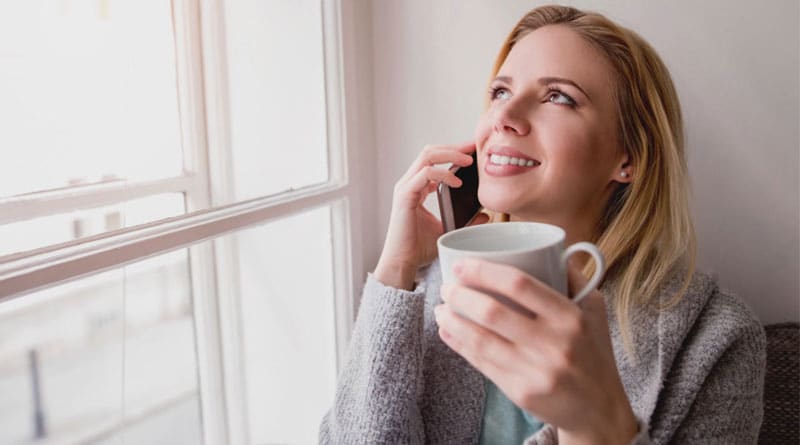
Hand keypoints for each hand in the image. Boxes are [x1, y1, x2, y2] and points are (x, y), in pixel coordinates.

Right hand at [374, 142, 488, 289]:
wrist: (403, 263)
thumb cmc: (419, 248)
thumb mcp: (448, 230)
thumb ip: (465, 220)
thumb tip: (485, 214)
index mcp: (416, 187)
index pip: (433, 159)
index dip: (453, 152)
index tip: (473, 151)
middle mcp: (409, 183)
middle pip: (429, 151)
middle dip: (453, 147)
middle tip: (474, 148)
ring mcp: (405, 188)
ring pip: (426, 156)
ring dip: (450, 154)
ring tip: (468, 160)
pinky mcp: (405, 196)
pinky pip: (425, 174)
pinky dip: (443, 174)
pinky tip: (457, 182)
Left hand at [434, 258, 637, 442]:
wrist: (600, 408)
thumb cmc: (593, 350)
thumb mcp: (594, 310)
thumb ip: (572, 276)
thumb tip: (550, 246)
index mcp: (570, 317)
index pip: (519, 284)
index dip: (484, 272)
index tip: (462, 265)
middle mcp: (554, 344)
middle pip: (493, 312)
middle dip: (460, 296)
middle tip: (446, 287)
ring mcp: (536, 371)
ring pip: (481, 340)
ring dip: (453, 321)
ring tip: (440, 309)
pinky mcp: (521, 393)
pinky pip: (482, 364)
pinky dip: (459, 345)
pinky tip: (447, 332)